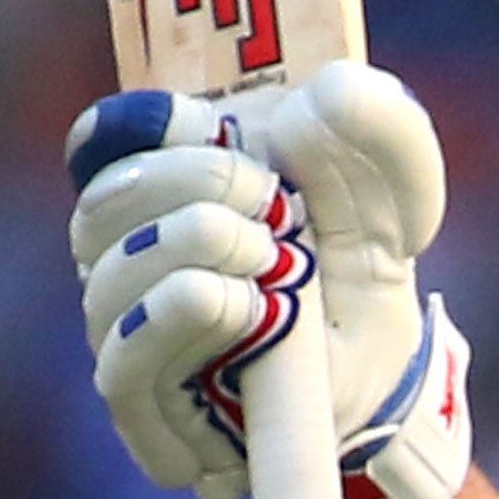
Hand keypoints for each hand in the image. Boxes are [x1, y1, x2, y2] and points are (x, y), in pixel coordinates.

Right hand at [66, 62, 469, 498]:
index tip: (204, 119)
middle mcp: (127, 255)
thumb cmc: (359, 276)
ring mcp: (127, 331)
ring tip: (273, 262)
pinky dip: (177, 319)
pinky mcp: (145, 408)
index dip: (141, 123)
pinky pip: (122, 364)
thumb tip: (327, 91)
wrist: (380, 382)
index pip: (105, 140)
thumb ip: (383, 132)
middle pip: (103, 203)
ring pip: (107, 278)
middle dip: (188, 183)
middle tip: (271, 202)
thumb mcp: (394, 197)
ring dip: (191, 249)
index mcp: (166, 188)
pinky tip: (242, 304)